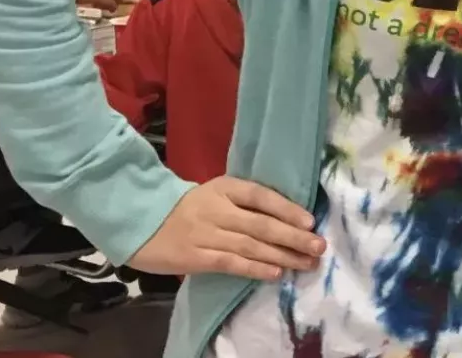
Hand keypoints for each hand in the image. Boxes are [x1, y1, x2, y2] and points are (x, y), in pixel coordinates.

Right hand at [129, 176, 324, 280]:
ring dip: (282, 256)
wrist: (142, 220)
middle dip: (294, 237)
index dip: (287, 208)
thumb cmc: (188, 207)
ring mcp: (207, 234)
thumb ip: (245, 202)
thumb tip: (288, 216)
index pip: (262, 196)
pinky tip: (275, 273)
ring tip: (306, 263)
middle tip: (319, 247)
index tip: (310, 221)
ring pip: (252, 246)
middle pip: (262, 224)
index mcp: (226, 187)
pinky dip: (254, 269)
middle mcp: (219, 209)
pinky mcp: (197, 257)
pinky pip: (231, 263)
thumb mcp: (217, 193)